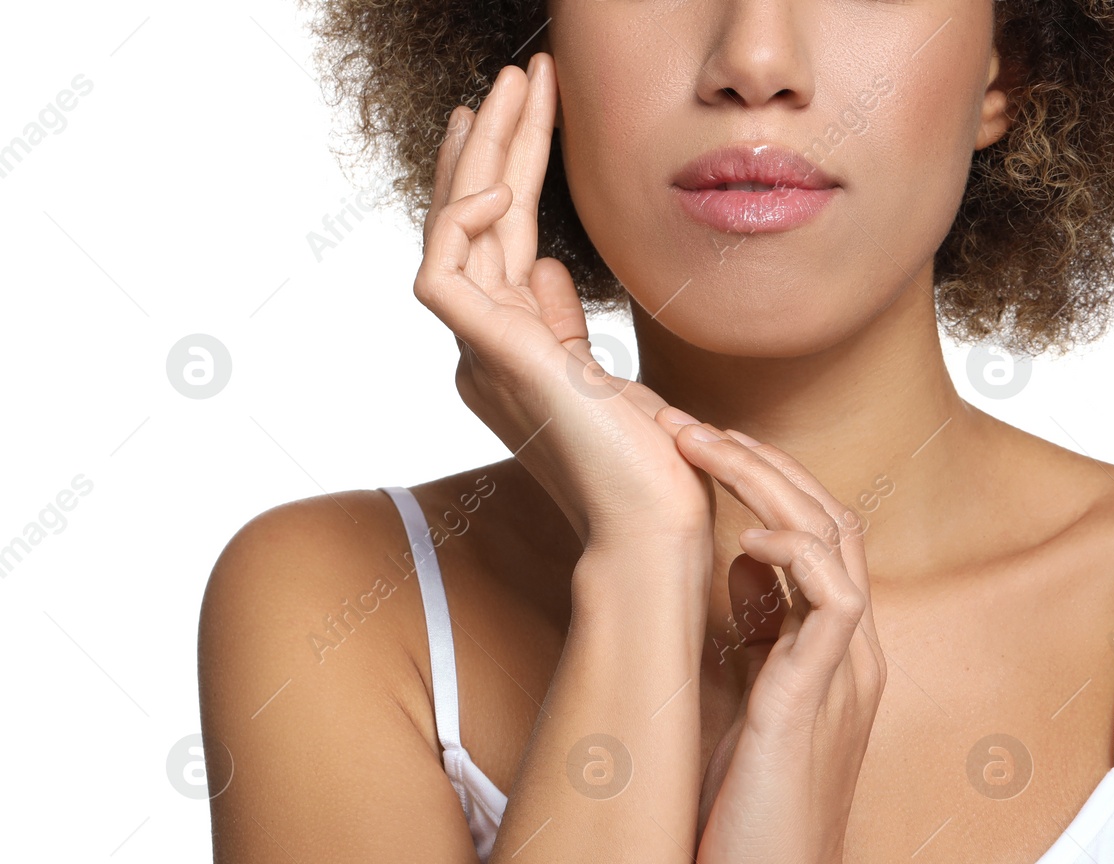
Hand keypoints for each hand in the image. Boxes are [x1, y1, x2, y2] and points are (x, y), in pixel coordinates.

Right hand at [415, 54, 710, 548]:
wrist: (653, 519)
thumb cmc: (641, 462)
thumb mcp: (601, 373)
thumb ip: (560, 322)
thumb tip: (547, 265)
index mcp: (509, 346)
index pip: (501, 238)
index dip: (510, 171)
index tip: (525, 112)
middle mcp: (483, 344)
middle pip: (479, 222)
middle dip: (496, 142)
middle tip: (517, 76)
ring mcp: (478, 352)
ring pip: (455, 230)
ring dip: (482, 154)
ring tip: (512, 88)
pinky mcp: (485, 358)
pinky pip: (442, 273)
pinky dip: (460, 223)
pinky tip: (494, 185)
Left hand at [661, 418, 887, 863]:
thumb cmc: (748, 820)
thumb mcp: (745, 706)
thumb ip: (751, 643)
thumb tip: (730, 579)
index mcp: (830, 650)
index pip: (815, 534)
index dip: (761, 482)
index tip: (694, 451)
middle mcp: (850, 649)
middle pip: (830, 516)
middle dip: (759, 461)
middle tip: (687, 425)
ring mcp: (844, 670)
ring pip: (834, 538)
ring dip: (767, 482)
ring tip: (700, 445)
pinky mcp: (819, 698)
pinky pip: (833, 598)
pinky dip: (793, 554)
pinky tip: (745, 539)